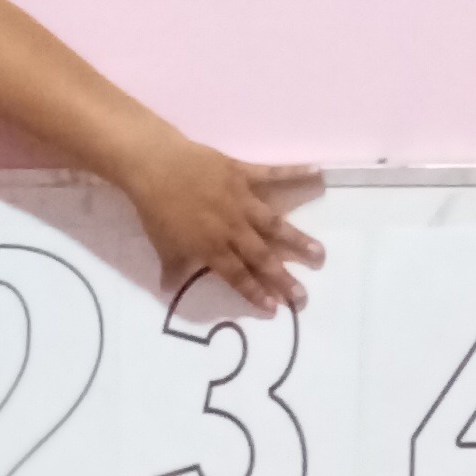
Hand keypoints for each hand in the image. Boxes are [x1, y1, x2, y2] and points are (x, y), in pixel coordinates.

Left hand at [126, 138, 324, 316]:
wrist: (155, 166)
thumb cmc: (156, 209)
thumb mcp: (162, 246)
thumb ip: (173, 268)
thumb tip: (170, 289)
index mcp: (213, 249)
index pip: (239, 277)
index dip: (256, 294)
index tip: (274, 309)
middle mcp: (233, 229)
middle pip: (262, 258)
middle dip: (284, 279)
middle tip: (304, 297)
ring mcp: (241, 201)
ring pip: (276, 224)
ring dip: (299, 240)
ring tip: (319, 254)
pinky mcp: (243, 174)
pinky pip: (273, 174)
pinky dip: (296, 172)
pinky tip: (319, 172)